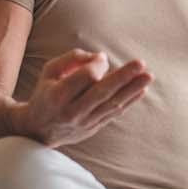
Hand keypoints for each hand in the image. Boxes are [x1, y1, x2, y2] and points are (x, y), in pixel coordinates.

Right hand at [18, 49, 151, 148]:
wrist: (38, 130)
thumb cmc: (46, 93)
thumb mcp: (50, 71)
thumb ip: (72, 59)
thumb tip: (101, 58)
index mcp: (58, 95)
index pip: (85, 77)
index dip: (97, 65)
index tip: (101, 58)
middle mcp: (73, 111)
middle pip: (102, 92)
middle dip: (123, 77)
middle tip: (141, 63)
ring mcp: (85, 122)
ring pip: (112, 104)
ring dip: (132, 89)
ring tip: (148, 76)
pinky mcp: (94, 128)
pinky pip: (114, 114)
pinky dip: (129, 101)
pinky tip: (141, 90)